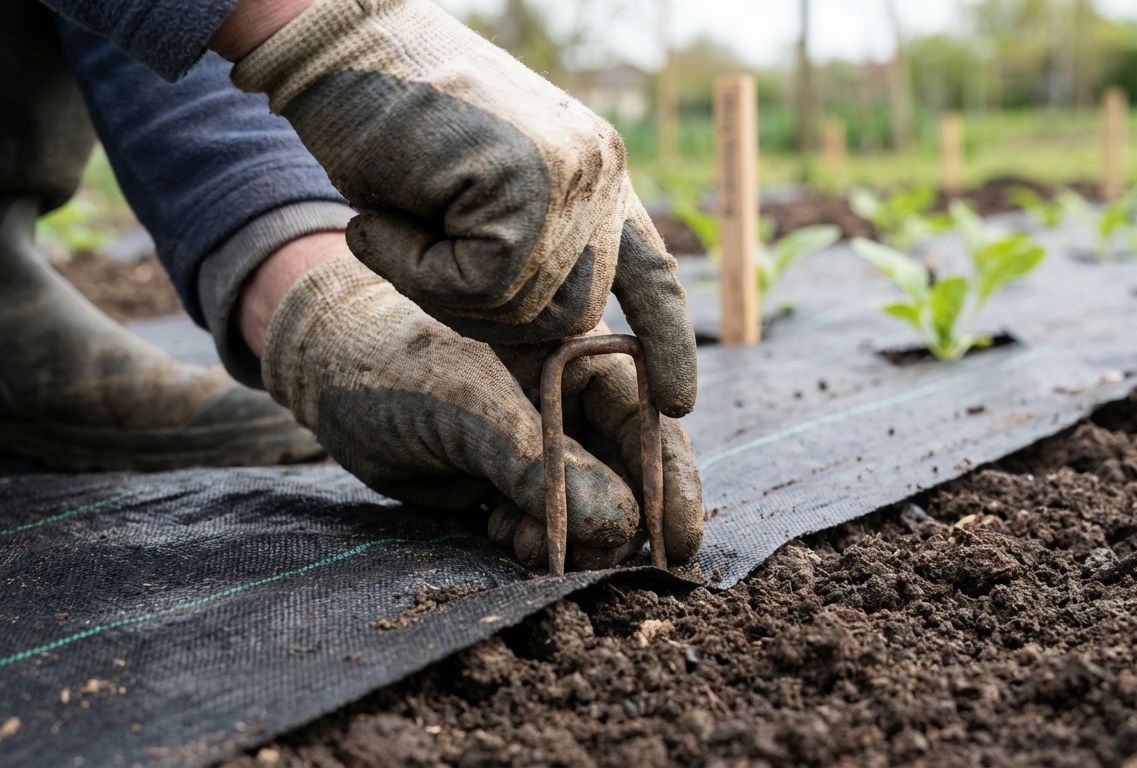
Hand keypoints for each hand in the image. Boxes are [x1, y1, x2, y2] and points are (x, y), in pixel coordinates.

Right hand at [229, 0, 695, 417]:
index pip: (649, 270)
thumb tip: (548, 365)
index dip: (664, 340)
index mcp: (597, 176)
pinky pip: (480, 284)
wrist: (334, 44)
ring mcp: (572, 173)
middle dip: (487, 317)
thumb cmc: (386, 129)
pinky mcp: (529, 178)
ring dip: (440, 289)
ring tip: (397, 221)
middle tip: (416, 256)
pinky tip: (381, 218)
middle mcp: (600, 173)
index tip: (676, 402)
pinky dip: (415, 270)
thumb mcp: (472, 207)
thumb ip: (518, 262)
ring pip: (523, 308)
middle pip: (571, 316)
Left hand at [261, 254, 702, 569]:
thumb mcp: (471, 409)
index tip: (678, 541)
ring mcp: (542, 445)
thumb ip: (544, 466)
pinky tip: (502, 536)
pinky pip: (546, 526)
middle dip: (624, 524)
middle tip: (615, 567)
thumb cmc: (399, 368)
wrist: (328, 376)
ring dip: (572, 541)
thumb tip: (621, 527)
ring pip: (589, 509)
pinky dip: (536, 543)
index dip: (673, 482)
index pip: (648, 422)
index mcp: (579, 360)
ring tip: (527, 547)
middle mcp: (572, 403)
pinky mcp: (509, 481)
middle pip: (629, 474)